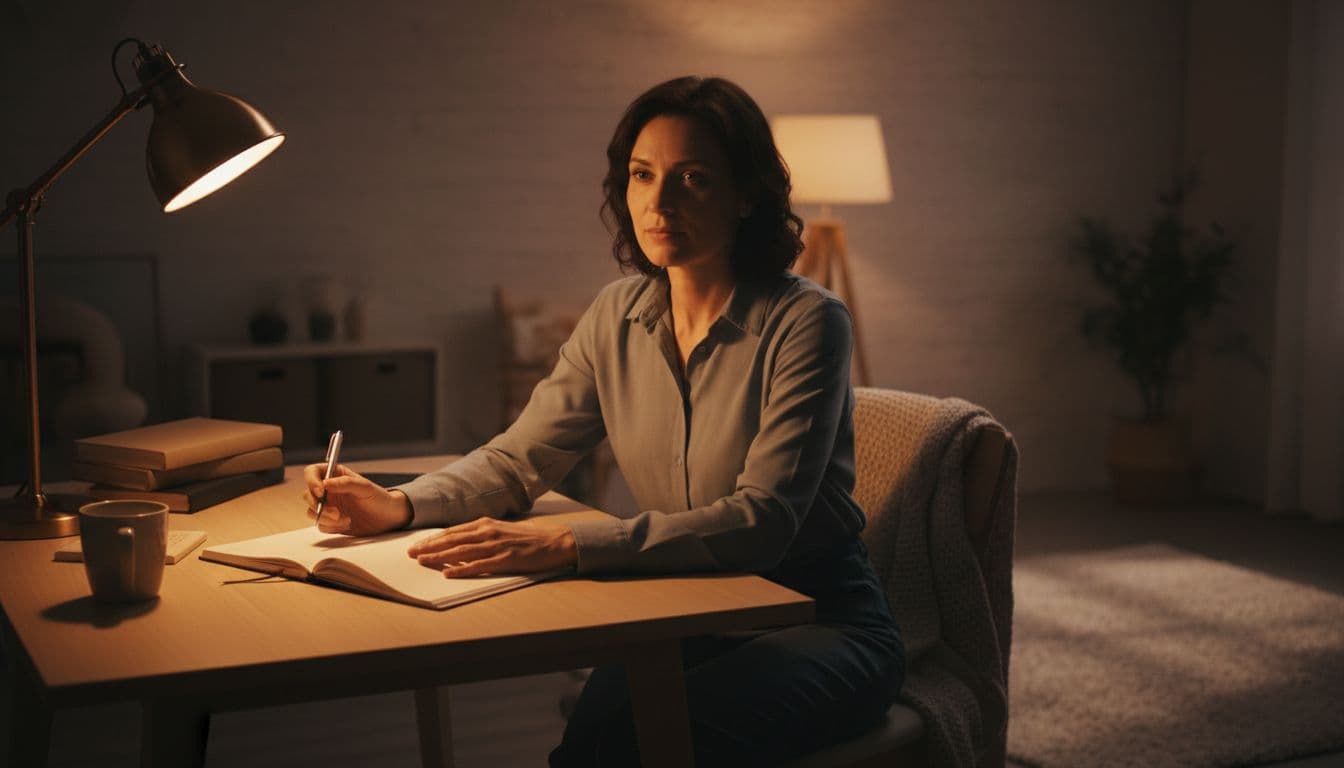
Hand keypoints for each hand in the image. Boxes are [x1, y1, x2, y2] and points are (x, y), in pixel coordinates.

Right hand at [302, 463, 412, 535]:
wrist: (388, 518)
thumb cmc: (379, 498)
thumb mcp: (365, 487)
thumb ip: (345, 483)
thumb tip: (325, 483)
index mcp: (335, 475)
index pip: (312, 472)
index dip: (312, 481)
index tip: (321, 491)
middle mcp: (328, 490)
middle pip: (307, 494)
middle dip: (318, 505)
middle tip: (336, 513)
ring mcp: (328, 506)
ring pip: (312, 511)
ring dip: (326, 518)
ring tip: (346, 519)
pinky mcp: (330, 522)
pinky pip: (321, 525)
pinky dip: (331, 527)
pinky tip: (348, 524)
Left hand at [406, 517, 576, 576]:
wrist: (554, 542)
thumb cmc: (527, 539)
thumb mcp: (501, 531)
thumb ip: (481, 536)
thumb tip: (458, 544)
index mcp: (485, 524)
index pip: (452, 532)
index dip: (433, 539)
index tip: (417, 545)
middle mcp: (488, 531)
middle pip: (452, 540)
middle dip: (429, 547)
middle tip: (411, 554)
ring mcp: (496, 545)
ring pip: (461, 551)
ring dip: (440, 557)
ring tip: (423, 562)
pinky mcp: (505, 559)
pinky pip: (479, 565)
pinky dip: (462, 569)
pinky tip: (449, 573)